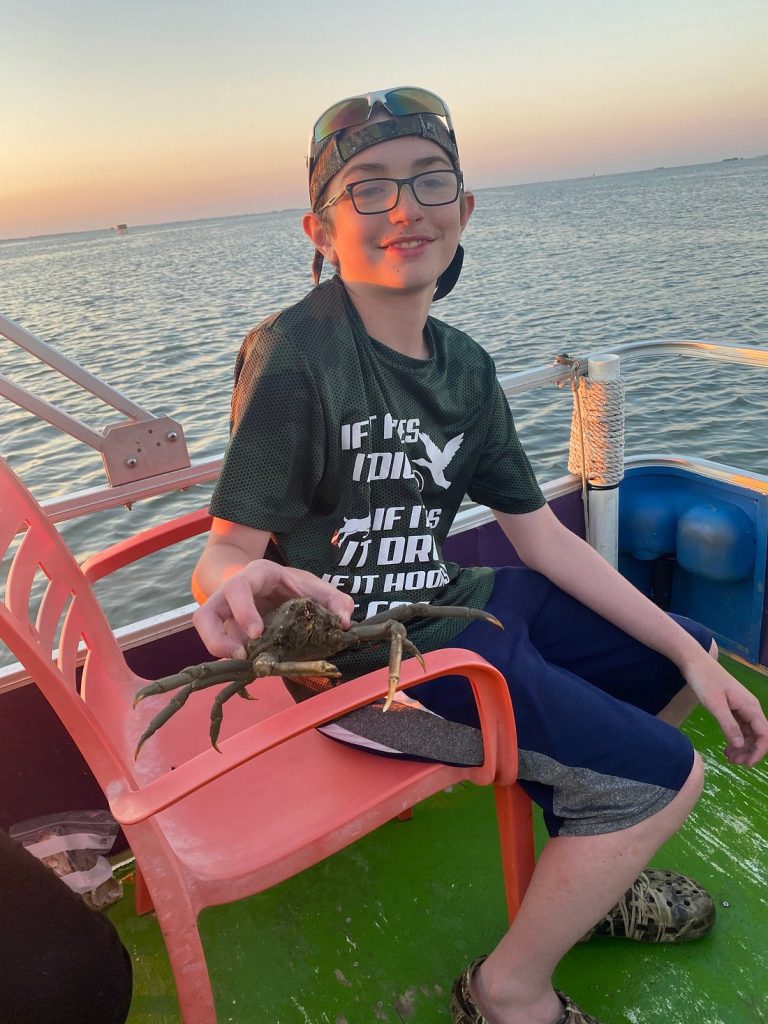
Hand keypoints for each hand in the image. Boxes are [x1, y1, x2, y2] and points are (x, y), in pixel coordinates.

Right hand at [192, 560, 353, 659]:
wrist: (276, 583)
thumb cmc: (294, 585)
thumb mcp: (317, 587)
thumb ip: (335, 600)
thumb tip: (345, 621)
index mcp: (256, 576)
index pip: (239, 588)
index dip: (244, 611)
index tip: (258, 634)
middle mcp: (232, 592)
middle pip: (205, 612)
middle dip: (218, 637)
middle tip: (242, 656)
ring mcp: (224, 611)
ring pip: (203, 627)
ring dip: (216, 648)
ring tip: (241, 663)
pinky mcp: (224, 629)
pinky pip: (216, 642)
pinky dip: (228, 655)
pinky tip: (248, 663)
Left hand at [685, 654, 767, 766]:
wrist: (695, 663)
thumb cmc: (704, 681)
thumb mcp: (715, 704)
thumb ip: (728, 725)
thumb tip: (740, 745)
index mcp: (750, 707)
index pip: (764, 734)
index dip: (759, 752)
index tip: (746, 764)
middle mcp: (750, 708)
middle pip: (758, 736)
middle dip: (749, 752)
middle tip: (733, 762)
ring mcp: (742, 708)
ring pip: (749, 733)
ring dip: (742, 747)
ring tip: (728, 758)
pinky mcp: (733, 708)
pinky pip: (740, 727)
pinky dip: (735, 739)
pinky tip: (727, 748)